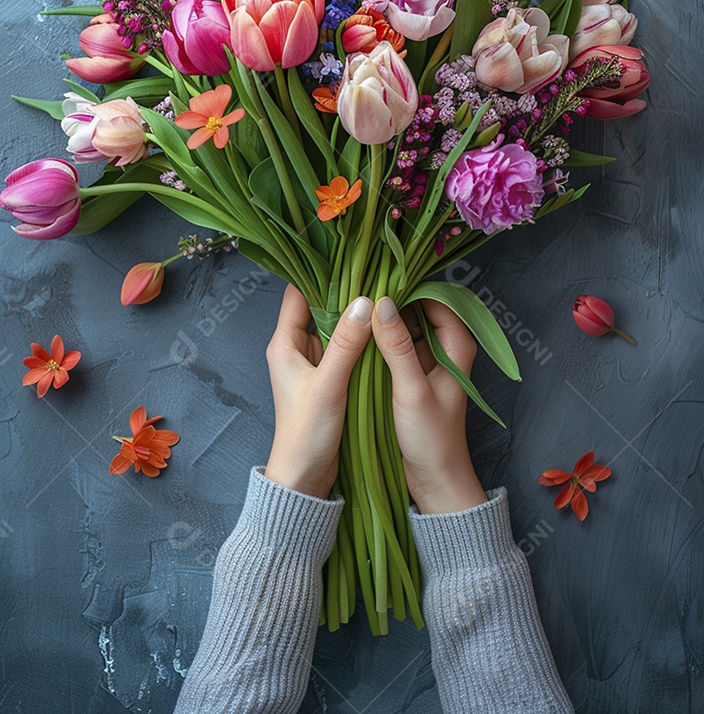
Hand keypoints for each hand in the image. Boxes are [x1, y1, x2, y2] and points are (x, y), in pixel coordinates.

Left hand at [264, 285, 372, 498]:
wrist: (305, 478)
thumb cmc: (307, 433)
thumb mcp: (328, 385)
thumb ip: (345, 344)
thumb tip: (365, 302)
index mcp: (284, 344)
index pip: (298, 293)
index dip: (319, 274)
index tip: (349, 258)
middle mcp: (296, 349)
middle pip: (319, 307)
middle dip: (346, 292)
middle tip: (378, 274)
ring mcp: (314, 365)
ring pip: (335, 328)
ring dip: (355, 317)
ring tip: (385, 296)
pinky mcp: (329, 380)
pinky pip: (345, 349)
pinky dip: (360, 340)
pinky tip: (382, 332)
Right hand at [372, 297, 488, 514]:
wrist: (435, 481)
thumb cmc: (431, 438)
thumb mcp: (411, 390)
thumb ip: (397, 347)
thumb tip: (380, 303)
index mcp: (457, 347)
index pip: (436, 299)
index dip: (410, 287)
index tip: (379, 279)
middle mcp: (445, 350)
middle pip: (419, 311)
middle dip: (393, 300)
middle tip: (360, 290)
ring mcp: (428, 363)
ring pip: (406, 328)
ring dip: (385, 320)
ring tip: (355, 308)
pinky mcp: (413, 376)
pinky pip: (398, 348)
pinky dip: (382, 340)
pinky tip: (359, 336)